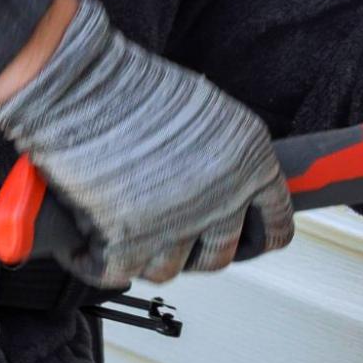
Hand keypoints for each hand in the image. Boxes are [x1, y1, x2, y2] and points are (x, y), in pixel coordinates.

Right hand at [0, 0, 293, 286]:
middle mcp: (222, 202)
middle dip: (199, 252)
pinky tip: (87, 250)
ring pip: (170, 269)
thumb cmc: (139, 87)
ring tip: (131, 239)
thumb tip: (220, 181)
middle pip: (220, 255)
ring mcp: (177, 226)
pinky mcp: (128, 241)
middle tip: (180, 240)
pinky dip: (96, 264)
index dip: (263, 235)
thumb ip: (226, 156)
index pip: (276, 221)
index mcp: (252, 168)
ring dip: (150, 258)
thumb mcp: (213, 115)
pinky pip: (118, 274)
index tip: (255, 240)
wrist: (87, 87)